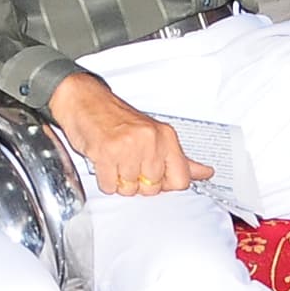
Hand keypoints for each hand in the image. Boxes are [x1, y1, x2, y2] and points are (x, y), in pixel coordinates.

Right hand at [48, 73, 210, 197]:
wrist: (84, 101)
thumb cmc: (116, 118)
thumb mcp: (154, 134)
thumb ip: (179, 159)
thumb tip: (205, 174)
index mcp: (165, 136)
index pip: (181, 180)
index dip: (164, 184)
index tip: (154, 175)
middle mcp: (150, 140)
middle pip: (152, 189)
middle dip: (138, 183)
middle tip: (129, 162)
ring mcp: (128, 147)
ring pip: (129, 190)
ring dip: (119, 181)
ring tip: (115, 160)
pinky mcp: (106, 153)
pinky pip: (109, 186)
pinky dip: (105, 180)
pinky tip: (104, 161)